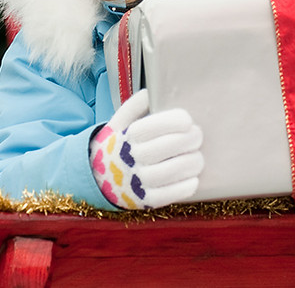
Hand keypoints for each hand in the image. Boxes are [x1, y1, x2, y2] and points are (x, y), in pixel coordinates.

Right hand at [89, 88, 202, 208]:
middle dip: (189, 139)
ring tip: (198, 157)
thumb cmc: (117, 145)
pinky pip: (170, 195)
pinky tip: (192, 177)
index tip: (187, 120)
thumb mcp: (118, 123)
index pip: (151, 127)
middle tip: (197, 135)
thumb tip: (151, 92)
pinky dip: (186, 185)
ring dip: (191, 162)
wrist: (96, 178)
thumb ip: (135, 106)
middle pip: (166, 147)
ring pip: (171, 171)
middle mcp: (130, 159)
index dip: (173, 121)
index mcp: (125, 136)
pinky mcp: (144, 201)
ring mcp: (137, 182)